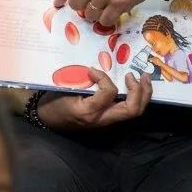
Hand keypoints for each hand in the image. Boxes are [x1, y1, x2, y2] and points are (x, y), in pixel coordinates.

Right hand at [37, 68, 152, 129]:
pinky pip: (127, 109)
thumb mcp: (64, 90)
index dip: (104, 77)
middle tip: (136, 75)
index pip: (108, 93)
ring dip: (143, 94)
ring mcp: (107, 121)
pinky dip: (136, 97)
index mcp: (89, 111)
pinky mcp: (108, 119)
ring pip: (134, 112)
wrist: (48, 120)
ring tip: (143, 78)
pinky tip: (135, 86)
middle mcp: (102, 119)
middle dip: (139, 90)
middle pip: (132, 109)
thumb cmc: (53, 103)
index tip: (93, 69)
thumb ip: (83, 81)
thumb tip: (97, 70)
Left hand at [54, 0, 184, 26]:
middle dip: (82, 7)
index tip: (58, 4)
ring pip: (89, 14)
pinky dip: (108, 20)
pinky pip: (104, 20)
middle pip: (75, 3)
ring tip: (108, 8)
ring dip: (97, 14)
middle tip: (91, 7)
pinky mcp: (117, 5)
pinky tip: (115, 13)